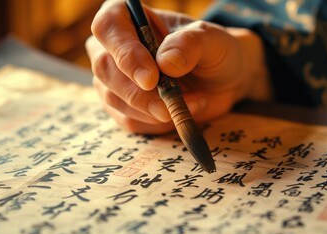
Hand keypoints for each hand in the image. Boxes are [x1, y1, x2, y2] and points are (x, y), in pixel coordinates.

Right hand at [86, 0, 271, 133]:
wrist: (223, 80)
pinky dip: (157, 123)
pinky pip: (128, 121)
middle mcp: (113, 47)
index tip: (151, 78)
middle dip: (137, 92)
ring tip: (192, 102)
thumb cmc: (214, 51)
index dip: (125, 53)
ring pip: (113, 98)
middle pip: (104, 68)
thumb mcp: (212, 41)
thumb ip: (190, 44)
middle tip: (168, 105)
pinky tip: (179, 112)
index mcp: (129, 17)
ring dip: (152, 109)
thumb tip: (165, 61)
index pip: (108, 27)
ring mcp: (114, 79)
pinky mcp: (123, 107)